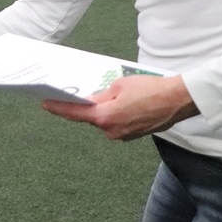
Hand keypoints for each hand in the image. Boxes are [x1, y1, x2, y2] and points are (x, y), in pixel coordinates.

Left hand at [42, 74, 197, 140]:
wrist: (177, 100)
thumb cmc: (149, 89)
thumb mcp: (119, 85)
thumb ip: (101, 95)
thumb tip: (91, 101)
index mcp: (105, 118)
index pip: (75, 114)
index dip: (59, 108)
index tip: (45, 104)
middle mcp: (111, 131)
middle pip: (92, 117)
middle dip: (88, 105)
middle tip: (81, 91)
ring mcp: (123, 135)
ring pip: (106, 120)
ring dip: (105, 109)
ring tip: (115, 94)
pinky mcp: (133, 135)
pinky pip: (118, 123)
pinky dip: (116, 113)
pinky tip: (125, 102)